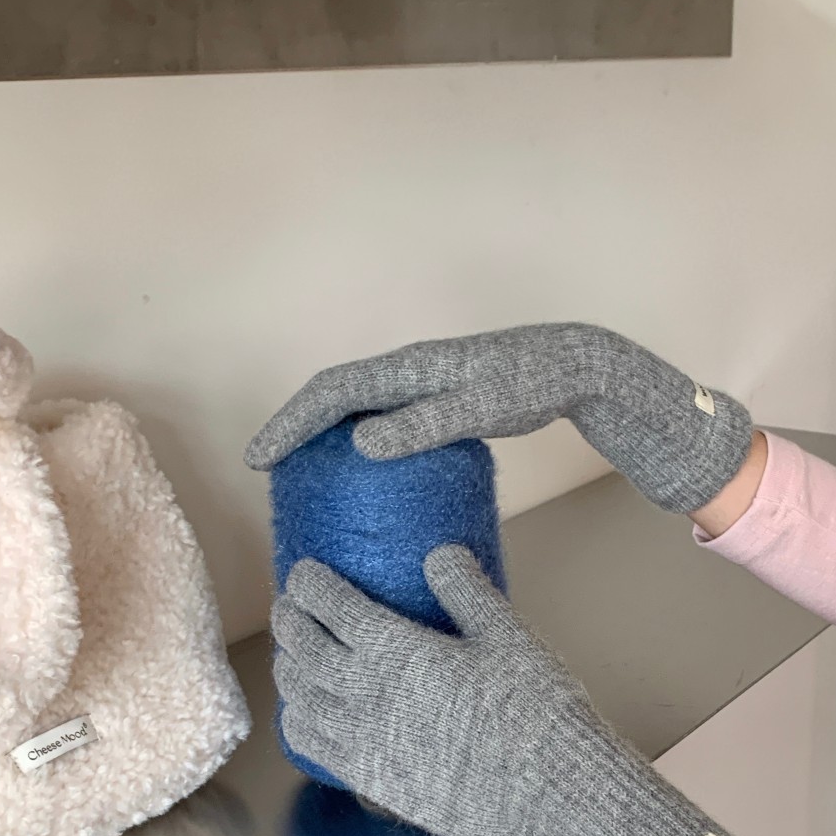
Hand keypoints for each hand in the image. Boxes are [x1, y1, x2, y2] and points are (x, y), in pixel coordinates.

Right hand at [246, 324, 753, 513]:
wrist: (574, 367)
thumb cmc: (531, 385)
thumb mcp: (477, 409)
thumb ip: (422, 425)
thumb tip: (359, 441)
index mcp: (408, 368)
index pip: (332, 390)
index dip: (291, 422)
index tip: (261, 457)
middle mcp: (407, 369)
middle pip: (334, 393)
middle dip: (295, 426)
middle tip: (267, 467)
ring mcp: (422, 382)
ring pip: (356, 402)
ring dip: (322, 429)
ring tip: (301, 468)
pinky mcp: (439, 397)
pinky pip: (381, 412)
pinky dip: (356, 434)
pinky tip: (361, 467)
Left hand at [271, 545, 799, 835]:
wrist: (550, 791)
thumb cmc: (535, 708)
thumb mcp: (509, 635)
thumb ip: (467, 591)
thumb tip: (439, 554)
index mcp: (398, 651)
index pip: (331, 607)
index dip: (310, 584)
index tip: (304, 572)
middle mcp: (367, 695)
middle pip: (304, 649)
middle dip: (290, 620)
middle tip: (290, 605)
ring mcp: (364, 742)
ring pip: (300, 698)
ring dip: (289, 669)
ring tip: (293, 655)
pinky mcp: (372, 780)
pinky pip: (314, 746)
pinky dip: (300, 720)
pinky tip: (308, 712)